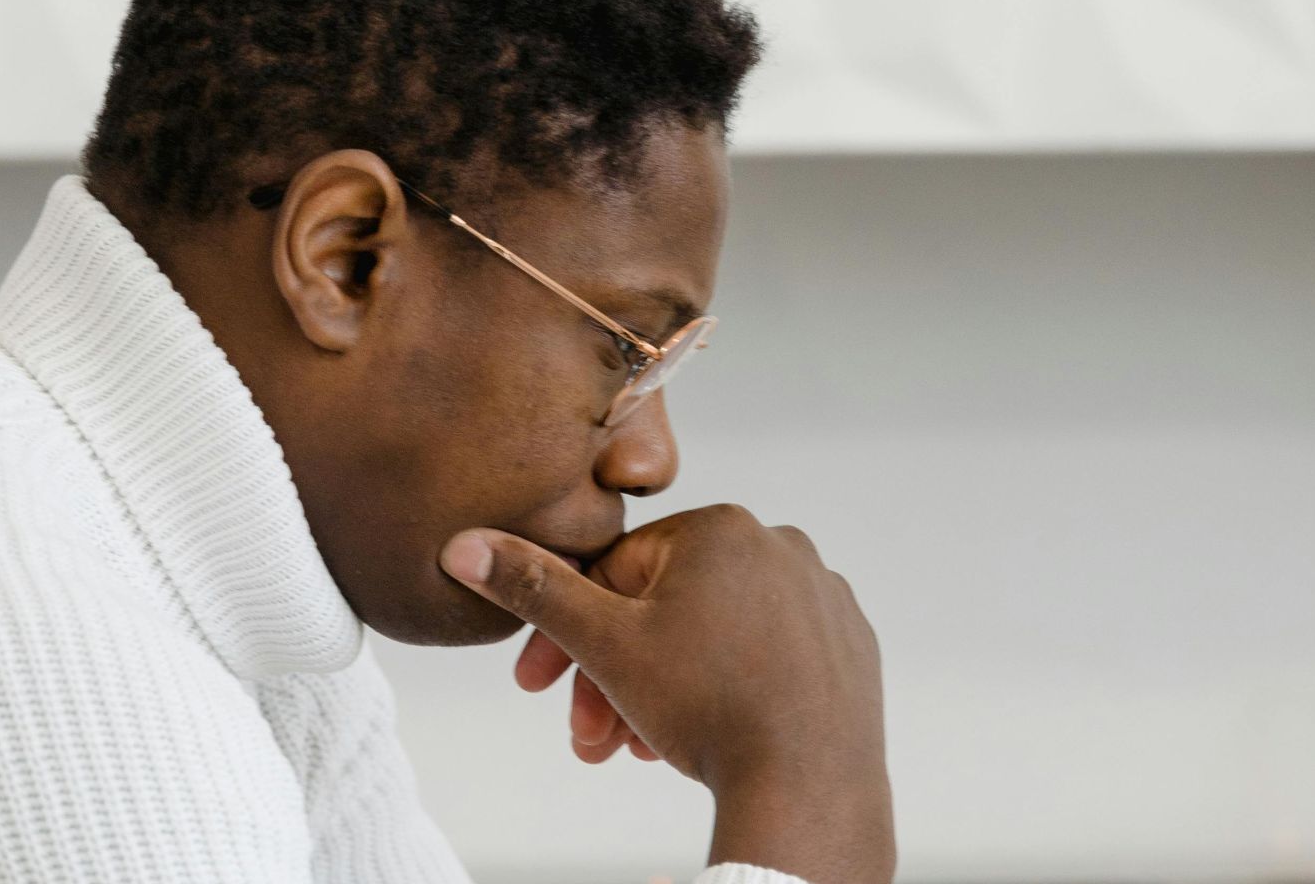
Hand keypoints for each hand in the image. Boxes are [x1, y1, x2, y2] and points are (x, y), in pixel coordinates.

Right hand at [440, 503, 894, 883]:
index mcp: (718, 528)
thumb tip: (467, 545)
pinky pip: (767, 654)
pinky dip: (728, 685)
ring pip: (713, 634)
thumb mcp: (604, 645)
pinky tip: (706, 730)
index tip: (539, 687)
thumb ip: (535, 589)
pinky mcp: (848, 642)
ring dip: (663, 688)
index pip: (614, 572)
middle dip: (615, 675)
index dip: (567, 633)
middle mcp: (778, 545)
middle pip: (664, 608)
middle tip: (590, 735)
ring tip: (641, 746)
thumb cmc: (710, 710)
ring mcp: (821, 594)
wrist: (808, 786)